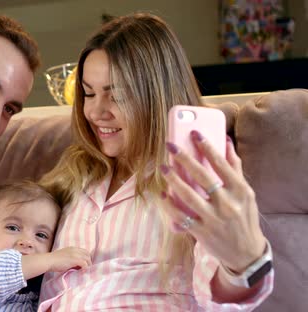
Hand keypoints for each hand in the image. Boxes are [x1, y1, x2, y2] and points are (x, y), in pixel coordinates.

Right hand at [47, 247, 91, 271]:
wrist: (49, 260)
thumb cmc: (53, 261)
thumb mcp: (63, 257)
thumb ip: (70, 259)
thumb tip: (76, 266)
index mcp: (72, 248)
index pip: (84, 251)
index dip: (85, 257)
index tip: (84, 264)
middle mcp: (75, 250)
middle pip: (87, 254)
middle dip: (88, 261)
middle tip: (85, 268)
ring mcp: (75, 254)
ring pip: (87, 259)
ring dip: (87, 265)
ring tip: (84, 271)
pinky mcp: (75, 259)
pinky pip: (85, 264)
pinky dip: (85, 268)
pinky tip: (82, 272)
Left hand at [162, 130, 266, 272]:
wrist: (246, 252)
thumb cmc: (244, 217)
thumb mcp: (246, 193)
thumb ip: (235, 168)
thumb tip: (226, 141)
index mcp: (240, 191)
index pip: (222, 165)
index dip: (207, 147)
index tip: (194, 133)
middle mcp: (228, 204)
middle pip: (203, 177)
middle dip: (185, 159)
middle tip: (170, 146)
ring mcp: (214, 219)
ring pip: (189, 196)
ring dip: (174, 180)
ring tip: (163, 168)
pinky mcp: (202, 232)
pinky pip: (181, 217)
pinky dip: (170, 205)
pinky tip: (162, 194)